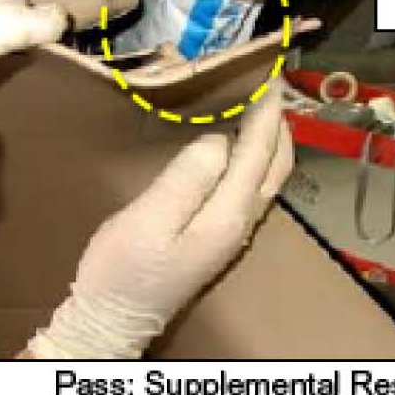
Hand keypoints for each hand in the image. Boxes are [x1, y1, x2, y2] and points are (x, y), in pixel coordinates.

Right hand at [28, 87, 293, 358]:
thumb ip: (187, 180)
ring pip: (268, 178)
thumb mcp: (148, 221)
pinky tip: (237, 147)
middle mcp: (241, 223)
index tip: (268, 76)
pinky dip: (255, 159)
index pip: (259, 153)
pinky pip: (251, 187)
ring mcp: (233, 232)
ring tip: (258, 108)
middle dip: (279, 123)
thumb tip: (219, 140)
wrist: (116, 318)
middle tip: (268, 86)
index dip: (266, 113)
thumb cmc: (124, 270)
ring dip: (270, 141)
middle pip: (277, 166)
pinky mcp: (219, 236)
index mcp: (227, 215)